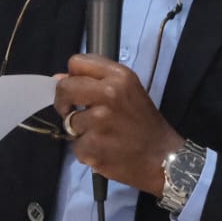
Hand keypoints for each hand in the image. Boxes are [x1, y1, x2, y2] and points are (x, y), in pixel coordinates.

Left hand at [54, 53, 184, 196]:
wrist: (163, 157)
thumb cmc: (143, 122)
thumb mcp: (127, 91)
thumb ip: (95, 81)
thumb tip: (58, 78)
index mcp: (119, 76)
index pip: (77, 63)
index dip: (72, 77)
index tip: (77, 91)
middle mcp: (109, 94)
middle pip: (65, 88)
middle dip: (64, 102)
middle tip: (74, 113)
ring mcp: (100, 121)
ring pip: (68, 121)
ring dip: (79, 131)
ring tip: (101, 135)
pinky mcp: (94, 146)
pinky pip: (75, 145)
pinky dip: (85, 150)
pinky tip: (103, 150)